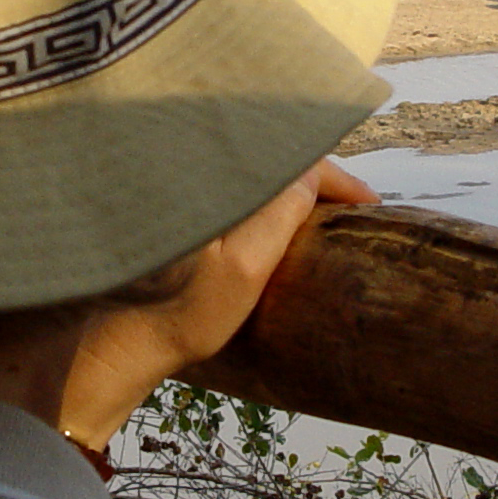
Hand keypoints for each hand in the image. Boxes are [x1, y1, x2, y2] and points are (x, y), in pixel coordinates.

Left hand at [57, 158, 377, 448]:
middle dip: (320, 175)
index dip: (335, 177)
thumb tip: (309, 175)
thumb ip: (276, 216)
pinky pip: (246, 190)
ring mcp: (199, 195)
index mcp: (221, 182)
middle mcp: (205, 175)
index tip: (368, 203)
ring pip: (263, 174)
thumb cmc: (185, 312)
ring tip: (331, 211)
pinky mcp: (192, 213)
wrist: (128, 339)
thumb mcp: (243, 268)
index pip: (291, 159)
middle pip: (278, 159)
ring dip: (298, 186)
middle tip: (355, 205)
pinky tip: (291, 218)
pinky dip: (274, 197)